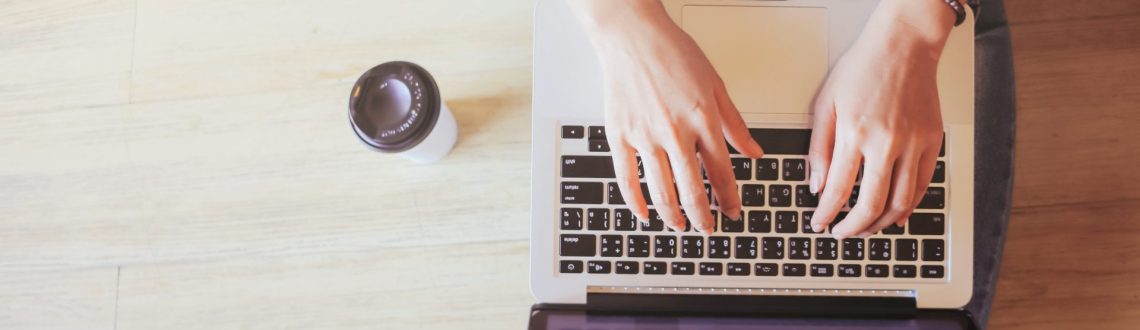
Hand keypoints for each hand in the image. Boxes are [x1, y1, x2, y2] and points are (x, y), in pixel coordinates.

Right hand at [569, 0, 763, 232]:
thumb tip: (754, 152)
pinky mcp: (620, 135)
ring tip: (680, 225)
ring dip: (673, 214)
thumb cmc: (673, 53)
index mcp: (703, 120)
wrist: (633, 37)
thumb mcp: (716, 85)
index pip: (721, 173)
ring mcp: (645, 137)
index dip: (729, 198)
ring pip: (661, 190)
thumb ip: (734, 124)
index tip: (733, 212)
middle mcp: (675, 133)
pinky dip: (635, 201)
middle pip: (692, 189)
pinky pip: (626, 177)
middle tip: (708, 228)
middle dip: (703, 216)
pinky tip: (644, 214)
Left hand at [808, 0, 954, 237]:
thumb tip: (818, 185)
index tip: (819, 223)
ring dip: (881, 223)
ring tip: (866, 228)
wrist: (904, 45)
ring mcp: (914, 143)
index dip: (826, 215)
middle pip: (871, 205)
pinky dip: (909, 206)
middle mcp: (887, 142)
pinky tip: (896, 214)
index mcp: (855, 133)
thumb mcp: (826, 103)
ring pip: (901, 202)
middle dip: (853, 228)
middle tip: (842, 233)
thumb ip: (819, 149)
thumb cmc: (863, 68)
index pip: (838, 190)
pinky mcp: (932, 141)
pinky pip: (922, 185)